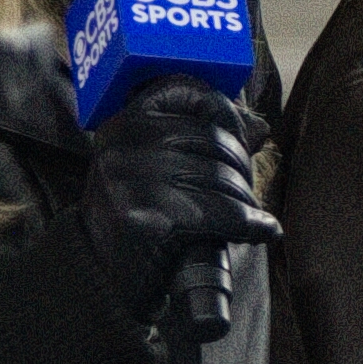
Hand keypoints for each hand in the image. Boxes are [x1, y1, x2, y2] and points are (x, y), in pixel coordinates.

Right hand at [74, 77, 273, 324]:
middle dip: (242, 168)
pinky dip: (252, 225)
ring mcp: (131, 180)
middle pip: (215, 140)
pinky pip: (223, 214)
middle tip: (244, 193)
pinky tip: (262, 230)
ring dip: (247, 202)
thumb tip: (259, 127)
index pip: (187, 90)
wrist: (99, 273)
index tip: (241, 137)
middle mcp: (123, 144)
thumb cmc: (138, 212)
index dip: (224, 110)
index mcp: (124, 122)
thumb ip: (201, 137)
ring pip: (223, 178)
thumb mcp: (156, 165)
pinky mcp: (147, 219)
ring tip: (246, 217)